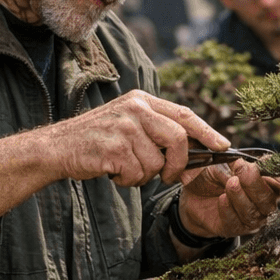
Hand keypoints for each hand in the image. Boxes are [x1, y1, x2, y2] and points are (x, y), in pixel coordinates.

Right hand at [51, 89, 226, 186]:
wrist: (56, 147)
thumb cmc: (96, 140)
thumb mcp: (128, 122)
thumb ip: (156, 130)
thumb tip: (195, 151)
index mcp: (142, 100)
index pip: (183, 114)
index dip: (207, 131)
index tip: (222, 145)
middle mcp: (135, 108)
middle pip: (178, 138)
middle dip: (179, 164)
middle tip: (169, 177)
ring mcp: (124, 127)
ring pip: (157, 163)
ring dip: (143, 175)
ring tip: (123, 167)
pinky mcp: (114, 147)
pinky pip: (137, 174)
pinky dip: (127, 180)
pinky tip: (111, 170)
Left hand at [176, 159, 279, 240]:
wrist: (193, 194)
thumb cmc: (214, 175)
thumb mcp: (225, 163)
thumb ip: (240, 165)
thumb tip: (248, 165)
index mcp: (269, 184)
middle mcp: (264, 204)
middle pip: (269, 201)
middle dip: (256, 185)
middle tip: (242, 170)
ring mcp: (250, 218)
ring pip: (253, 213)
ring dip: (241, 197)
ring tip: (229, 183)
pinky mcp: (234, 229)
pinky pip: (236, 223)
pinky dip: (229, 210)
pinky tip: (221, 199)